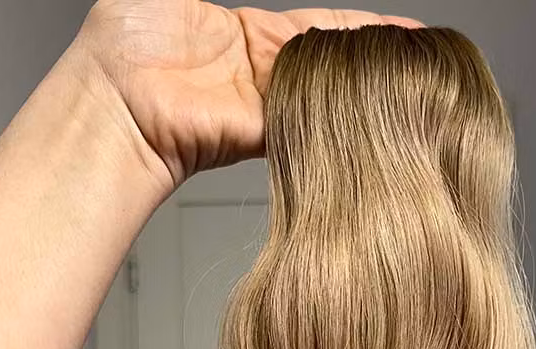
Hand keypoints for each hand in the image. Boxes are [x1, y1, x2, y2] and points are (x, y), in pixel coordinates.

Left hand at [72, 1, 421, 191]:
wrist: (113, 100)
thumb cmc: (128, 41)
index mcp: (252, 35)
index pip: (324, 28)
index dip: (367, 28)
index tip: (408, 31)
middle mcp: (268, 73)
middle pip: (337, 63)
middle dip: (379, 59)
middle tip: (422, 57)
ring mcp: (270, 106)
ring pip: (333, 94)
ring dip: (369, 88)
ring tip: (415, 78)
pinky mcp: (267, 133)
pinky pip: (313, 122)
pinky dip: (345, 117)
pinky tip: (379, 107)